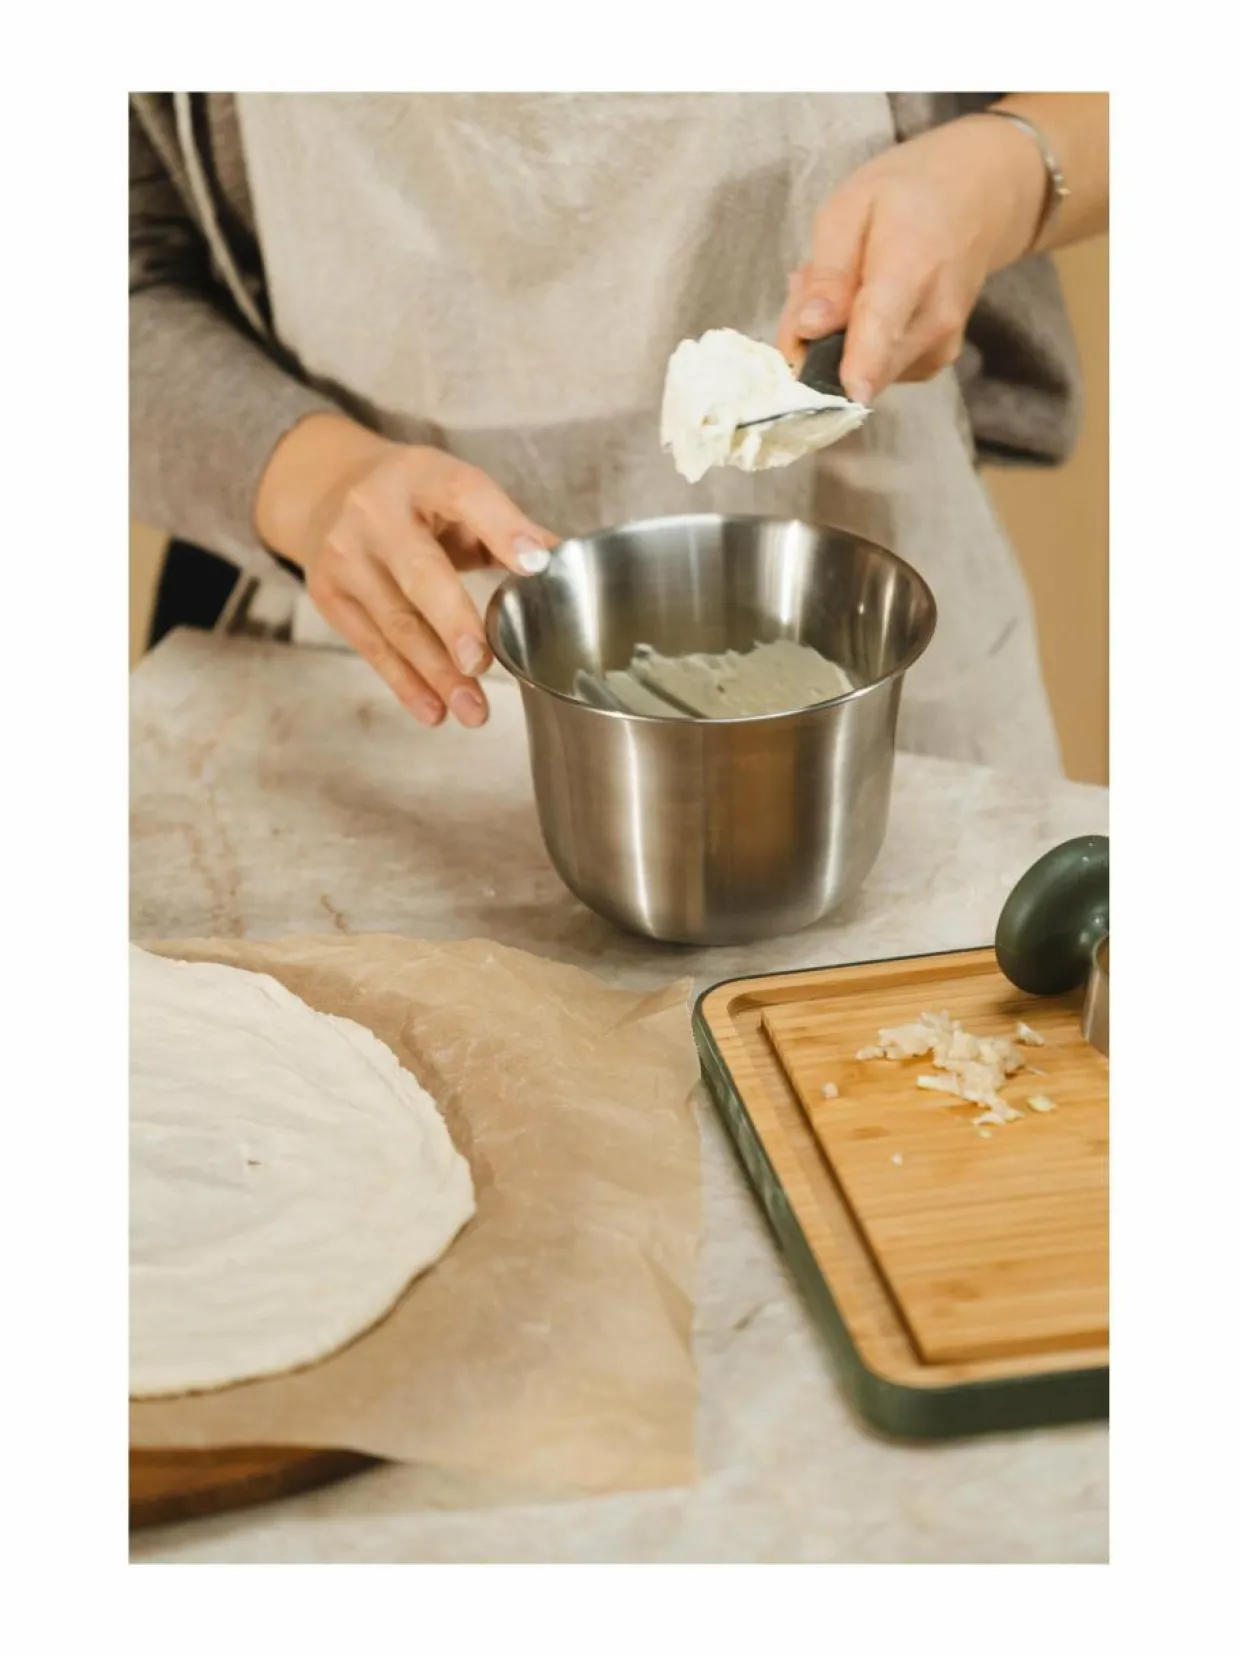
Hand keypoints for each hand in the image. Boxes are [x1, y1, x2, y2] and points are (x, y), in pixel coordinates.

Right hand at [256, 413, 557, 726]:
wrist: (327, 492)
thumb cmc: (414, 500)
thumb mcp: (456, 493)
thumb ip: (509, 527)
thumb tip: (563, 563)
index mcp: (422, 476)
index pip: (464, 494)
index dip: (502, 529)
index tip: (536, 567)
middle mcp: (375, 512)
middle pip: (419, 573)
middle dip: (452, 623)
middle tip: (481, 665)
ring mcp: (345, 556)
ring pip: (396, 622)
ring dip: (436, 673)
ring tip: (473, 710)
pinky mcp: (330, 596)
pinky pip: (372, 647)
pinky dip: (406, 684)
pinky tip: (435, 710)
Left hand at [776, 114, 1047, 403]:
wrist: (978, 201)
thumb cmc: (908, 196)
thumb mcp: (850, 208)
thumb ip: (828, 272)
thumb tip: (809, 329)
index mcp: (913, 267)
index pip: (883, 326)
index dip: (860, 365)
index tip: (849, 391)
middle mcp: (935, 320)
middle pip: (857, 364)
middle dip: (814, 341)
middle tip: (808, 285)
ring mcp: (939, 349)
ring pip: (859, 371)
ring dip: (832, 341)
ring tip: (842, 286)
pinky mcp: (932, 364)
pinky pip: (873, 370)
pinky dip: (854, 346)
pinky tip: (861, 306)